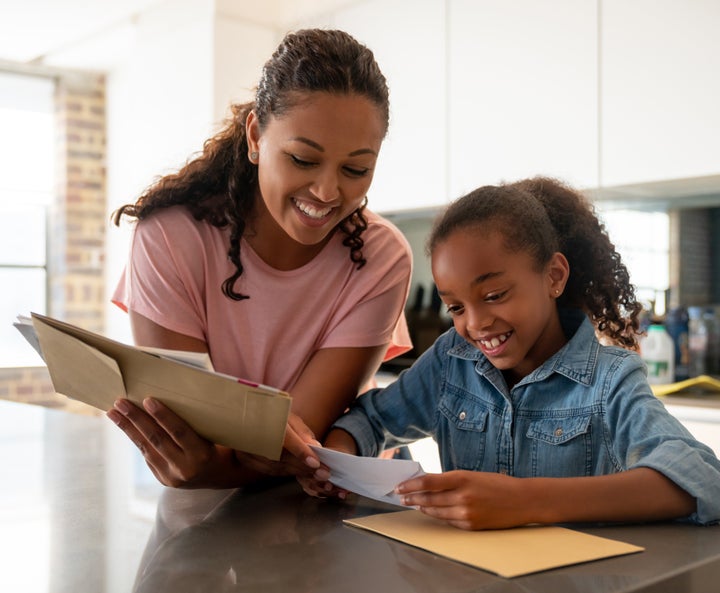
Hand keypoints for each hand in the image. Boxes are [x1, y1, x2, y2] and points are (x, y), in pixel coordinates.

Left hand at [107, 397, 226, 487]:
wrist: (221, 475)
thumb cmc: (222, 445)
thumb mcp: (219, 433)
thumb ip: (205, 421)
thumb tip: (188, 395)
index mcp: (202, 455)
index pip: (179, 432)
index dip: (163, 416)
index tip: (147, 399)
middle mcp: (185, 468)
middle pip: (156, 439)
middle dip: (136, 419)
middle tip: (121, 402)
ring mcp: (171, 476)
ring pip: (146, 448)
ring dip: (128, 428)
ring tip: (113, 412)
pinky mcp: (162, 478)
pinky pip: (147, 454)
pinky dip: (136, 437)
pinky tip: (125, 424)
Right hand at [230, 412, 325, 482]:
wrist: (245, 415)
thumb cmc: (272, 413)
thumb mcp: (289, 417)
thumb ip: (302, 432)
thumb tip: (315, 447)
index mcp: (266, 419)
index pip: (285, 438)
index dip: (301, 452)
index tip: (315, 462)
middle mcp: (252, 435)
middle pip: (280, 457)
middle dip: (302, 467)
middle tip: (322, 472)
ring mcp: (245, 448)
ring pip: (274, 467)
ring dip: (295, 472)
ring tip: (314, 474)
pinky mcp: (244, 458)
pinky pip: (267, 470)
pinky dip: (284, 473)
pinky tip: (297, 471)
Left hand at [395, 470, 528, 529]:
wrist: (522, 500)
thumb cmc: (497, 484)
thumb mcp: (472, 475)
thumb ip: (451, 480)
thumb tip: (428, 484)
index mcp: (462, 478)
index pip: (428, 482)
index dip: (410, 485)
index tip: (400, 487)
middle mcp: (463, 496)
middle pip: (429, 498)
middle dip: (412, 498)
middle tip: (402, 497)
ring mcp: (466, 513)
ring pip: (436, 511)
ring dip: (423, 507)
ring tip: (414, 504)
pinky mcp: (471, 526)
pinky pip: (449, 521)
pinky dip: (439, 516)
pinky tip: (432, 512)